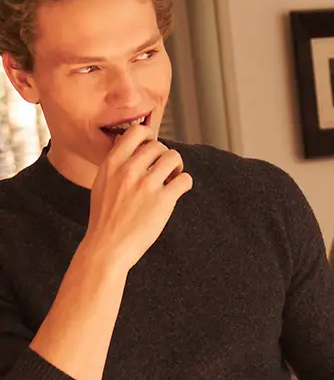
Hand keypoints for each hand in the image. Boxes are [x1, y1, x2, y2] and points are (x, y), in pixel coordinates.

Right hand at [83, 122, 192, 271]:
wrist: (107, 247)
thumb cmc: (105, 218)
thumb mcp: (101, 183)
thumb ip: (115, 163)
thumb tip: (126, 142)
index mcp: (113, 163)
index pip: (136, 132)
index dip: (149, 135)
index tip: (153, 146)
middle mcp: (129, 170)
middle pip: (158, 146)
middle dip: (164, 156)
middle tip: (164, 171)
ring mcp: (146, 185)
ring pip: (174, 158)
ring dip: (177, 167)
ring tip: (172, 179)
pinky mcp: (163, 200)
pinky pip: (185, 179)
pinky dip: (185, 182)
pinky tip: (178, 190)